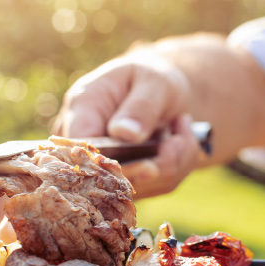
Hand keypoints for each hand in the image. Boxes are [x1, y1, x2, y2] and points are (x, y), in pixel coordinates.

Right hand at [54, 53, 204, 196]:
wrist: (161, 91)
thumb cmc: (151, 79)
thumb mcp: (152, 81)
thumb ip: (140, 106)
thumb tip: (124, 134)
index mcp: (81, 111)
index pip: (82, 152)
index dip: (113, 167)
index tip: (151, 165)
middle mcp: (87, 144)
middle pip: (111, 179)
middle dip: (156, 166)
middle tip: (180, 141)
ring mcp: (105, 166)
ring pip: (141, 186)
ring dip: (173, 163)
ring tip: (182, 129)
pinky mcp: (128, 179)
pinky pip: (157, 186)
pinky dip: (178, 165)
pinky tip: (181, 138)